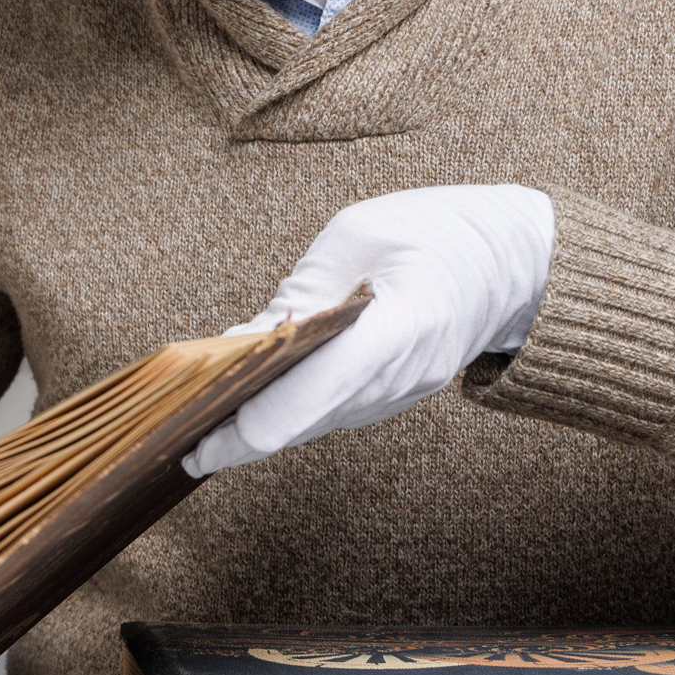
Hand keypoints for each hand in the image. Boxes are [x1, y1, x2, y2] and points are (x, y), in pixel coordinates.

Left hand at [186, 184, 554, 475]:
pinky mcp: (384, 398)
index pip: (317, 391)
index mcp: (402, 327)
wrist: (510, 264)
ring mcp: (395, 397)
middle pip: (301, 422)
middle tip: (165, 440)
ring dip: (250, 425)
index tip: (197, 439)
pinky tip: (231, 402)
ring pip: (308, 423)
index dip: (253, 421)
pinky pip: (322, 411)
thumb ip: (302, 293)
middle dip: (233, 434)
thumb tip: (238, 346)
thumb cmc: (435, 233)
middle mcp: (399, 378)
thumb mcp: (360, 234)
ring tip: (184, 422)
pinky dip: (278, 410)